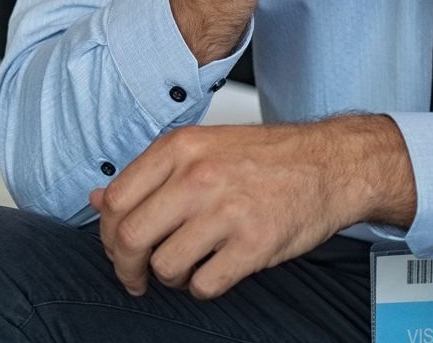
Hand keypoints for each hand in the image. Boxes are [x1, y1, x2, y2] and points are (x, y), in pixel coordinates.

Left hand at [91, 117, 414, 299]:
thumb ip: (152, 173)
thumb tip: (98, 200)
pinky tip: (218, 267)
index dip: (109, 234)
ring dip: (173, 276)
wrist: (334, 163)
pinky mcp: (254, 243)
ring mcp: (228, 210)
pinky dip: (205, 286)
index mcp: (183, 147)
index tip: (119, 247)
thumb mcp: (206, 147)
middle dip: (128, 266)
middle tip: (139, 274)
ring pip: (165, 267)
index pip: (115, 201)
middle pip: (130, 238)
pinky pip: (204, 285)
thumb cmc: (271, 157)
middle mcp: (200, 175)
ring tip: (193, 263)